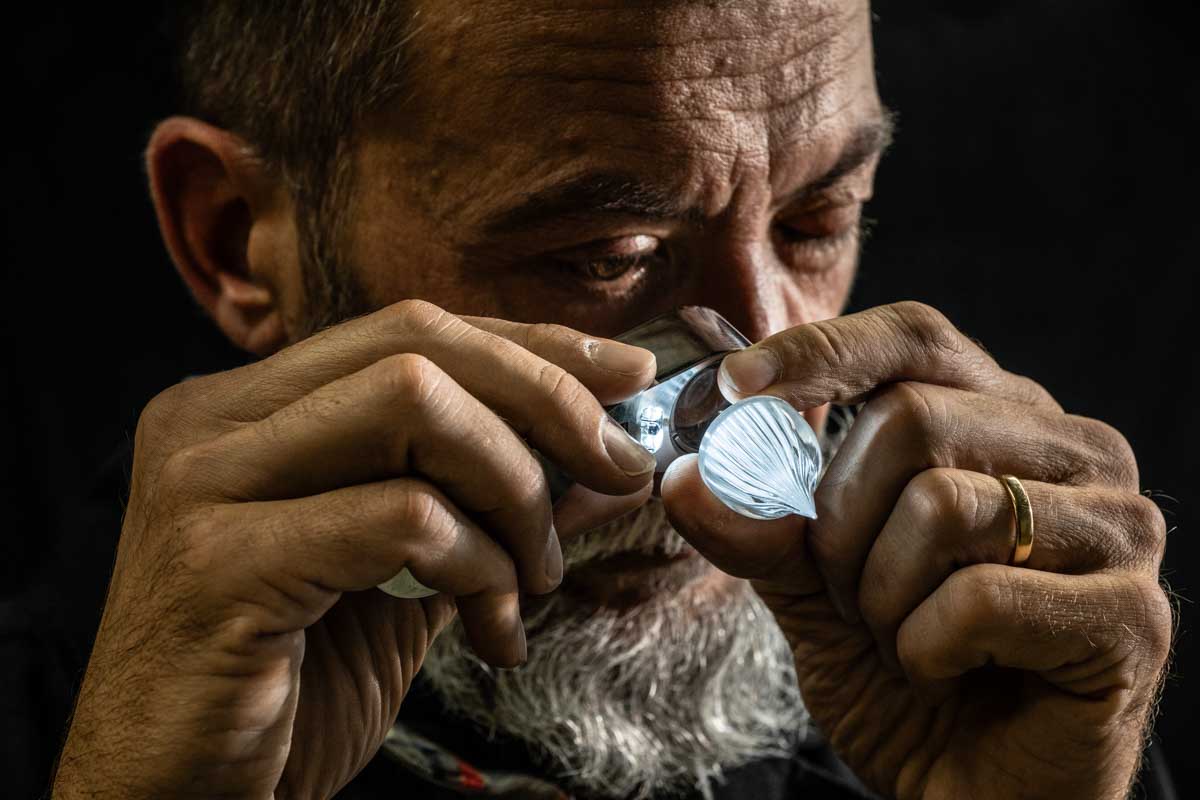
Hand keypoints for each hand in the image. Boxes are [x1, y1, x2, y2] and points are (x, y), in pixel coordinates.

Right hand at [52, 300, 657, 798]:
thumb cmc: (293, 688)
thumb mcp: (410, 577)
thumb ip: (486, 507)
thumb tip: (604, 459)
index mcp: (247, 409)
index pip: (411, 329)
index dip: (531, 344)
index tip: (626, 373)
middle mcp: (211, 423)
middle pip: (417, 343)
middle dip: (545, 398)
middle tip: (614, 469)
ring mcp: (203, 486)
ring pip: (413, 406)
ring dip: (513, 489)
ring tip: (533, 576)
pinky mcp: (217, 565)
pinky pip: (400, 518)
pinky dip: (475, 562)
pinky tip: (490, 624)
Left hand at [662, 302, 1171, 799]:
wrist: (972, 795)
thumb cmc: (902, 675)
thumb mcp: (811, 587)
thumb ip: (760, 524)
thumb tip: (683, 476)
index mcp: (1000, 420)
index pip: (912, 335)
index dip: (818, 352)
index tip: (732, 387)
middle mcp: (1073, 453)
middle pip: (910, 418)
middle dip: (839, 523)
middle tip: (849, 593)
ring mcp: (1118, 528)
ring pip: (941, 503)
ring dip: (880, 595)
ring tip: (903, 636)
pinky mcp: (1132, 616)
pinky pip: (980, 598)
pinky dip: (926, 649)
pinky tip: (949, 673)